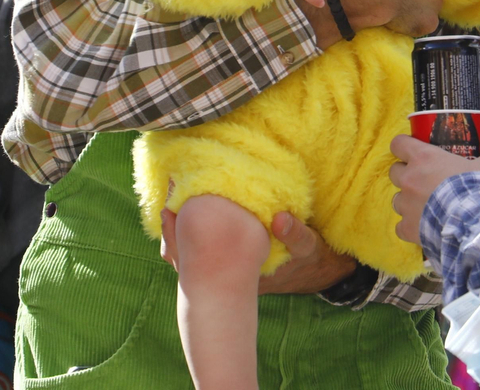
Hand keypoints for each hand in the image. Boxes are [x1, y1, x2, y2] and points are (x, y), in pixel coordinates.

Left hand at [159, 208, 356, 293]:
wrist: (313, 270)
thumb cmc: (308, 260)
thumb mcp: (308, 247)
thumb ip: (296, 234)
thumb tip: (280, 220)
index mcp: (242, 275)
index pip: (202, 266)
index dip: (182, 242)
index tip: (171, 211)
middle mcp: (230, 276)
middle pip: (189, 262)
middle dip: (174, 235)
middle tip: (166, 204)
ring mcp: (228, 268)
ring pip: (192, 255)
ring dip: (180, 232)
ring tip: (170, 204)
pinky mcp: (230, 256)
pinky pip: (201, 247)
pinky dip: (191, 230)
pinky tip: (186, 208)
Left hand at [389, 130, 479, 243]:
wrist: (475, 224)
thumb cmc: (478, 189)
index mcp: (423, 158)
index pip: (398, 143)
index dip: (403, 146)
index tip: (412, 150)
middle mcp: (409, 179)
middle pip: (394, 171)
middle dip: (405, 175)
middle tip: (422, 179)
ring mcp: (406, 205)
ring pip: (397, 200)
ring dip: (408, 201)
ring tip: (426, 206)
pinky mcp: (408, 228)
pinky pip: (400, 226)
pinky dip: (409, 227)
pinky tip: (424, 228)